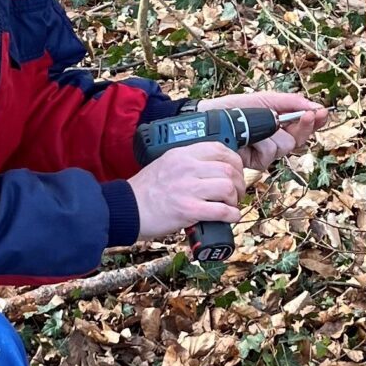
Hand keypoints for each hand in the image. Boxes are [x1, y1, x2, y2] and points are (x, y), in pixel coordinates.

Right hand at [128, 142, 245, 239]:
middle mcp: (187, 168)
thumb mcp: (166, 163)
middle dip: (239, 183)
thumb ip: (189, 162)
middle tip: (236, 193)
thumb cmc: (145, 190)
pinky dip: (231, 215)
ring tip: (230, 205)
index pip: (220, 149)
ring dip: (234, 199)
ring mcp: (188, 188)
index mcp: (182, 154)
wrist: (127, 208)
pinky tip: (230, 217)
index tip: (236, 172)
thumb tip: (215, 169)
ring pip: (227, 187)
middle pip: (228, 169)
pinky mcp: (188, 210)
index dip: (235, 162)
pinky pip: (221, 210)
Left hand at [197, 92, 329, 170]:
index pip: (303, 125)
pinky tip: (250, 139)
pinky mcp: (258, 162)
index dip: (314, 121)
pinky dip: (261, 143)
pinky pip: (270, 152)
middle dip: (304, 125)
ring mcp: (268, 152)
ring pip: (285, 144)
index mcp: (279, 123)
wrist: (212, 121)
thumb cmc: (234, 109)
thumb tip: (315, 107)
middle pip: (300, 138)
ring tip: (256, 126)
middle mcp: (276, 139)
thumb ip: (290, 103)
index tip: (322, 112)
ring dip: (273, 132)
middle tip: (309, 116)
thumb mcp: (264, 100)